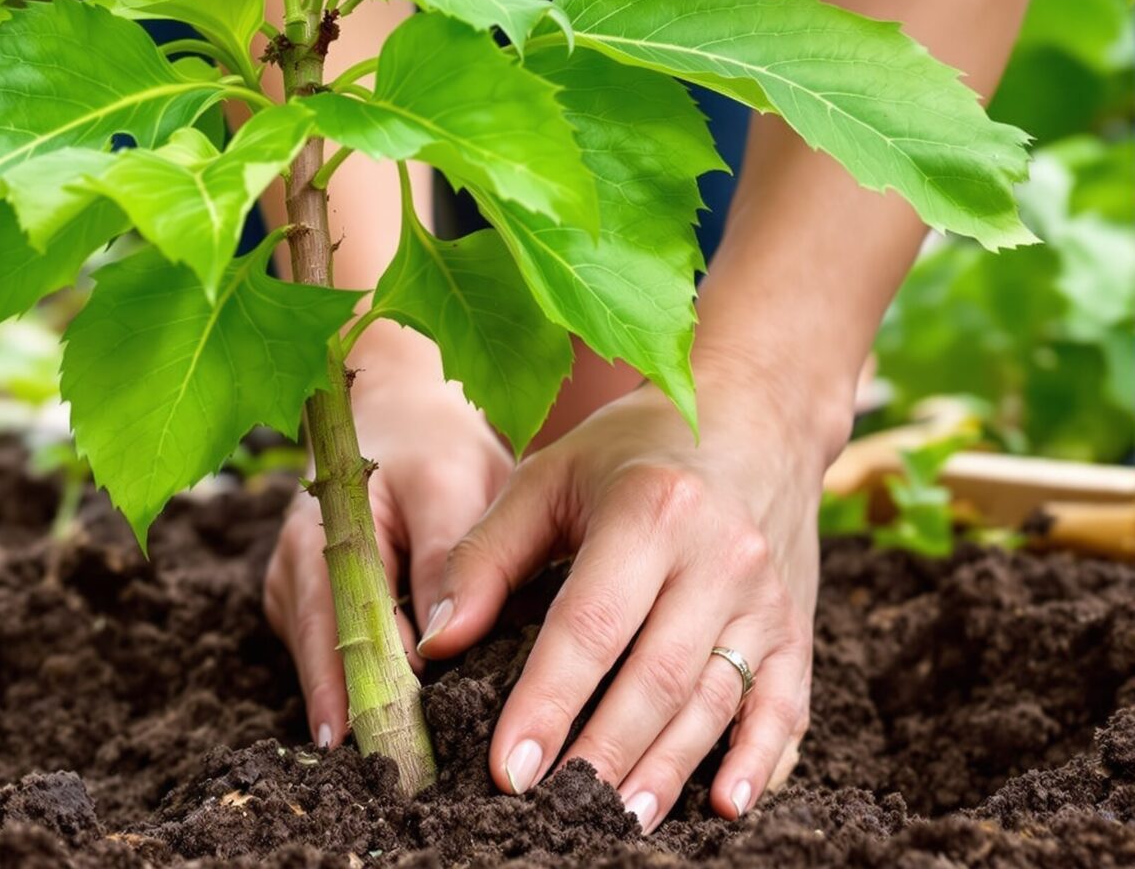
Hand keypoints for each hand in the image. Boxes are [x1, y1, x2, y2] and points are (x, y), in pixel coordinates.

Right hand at [263, 332, 511, 749]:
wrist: (393, 408)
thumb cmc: (431, 444)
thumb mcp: (454, 485)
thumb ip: (446, 561)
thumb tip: (440, 647)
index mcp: (325, 538)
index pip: (346, 638)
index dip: (373, 700)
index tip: (405, 750)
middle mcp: (294, 571)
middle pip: (327, 666)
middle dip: (366, 720)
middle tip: (407, 776)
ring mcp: (293, 591)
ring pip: (325, 669)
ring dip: (364, 707)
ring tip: (408, 758)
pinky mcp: (305, 605)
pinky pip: (330, 658)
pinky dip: (362, 684)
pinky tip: (398, 715)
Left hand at [416, 363, 832, 831]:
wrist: (756, 414)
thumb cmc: (630, 450)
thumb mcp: (547, 476)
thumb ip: (486, 555)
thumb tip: (437, 642)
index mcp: (651, 512)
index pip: (590, 626)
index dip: (548, 702)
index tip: (508, 767)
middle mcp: (720, 557)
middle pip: (655, 678)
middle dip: (602, 754)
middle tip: (556, 814)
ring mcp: (768, 598)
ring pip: (715, 702)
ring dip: (667, 770)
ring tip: (620, 822)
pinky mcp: (799, 629)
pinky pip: (785, 706)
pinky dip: (760, 761)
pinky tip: (726, 805)